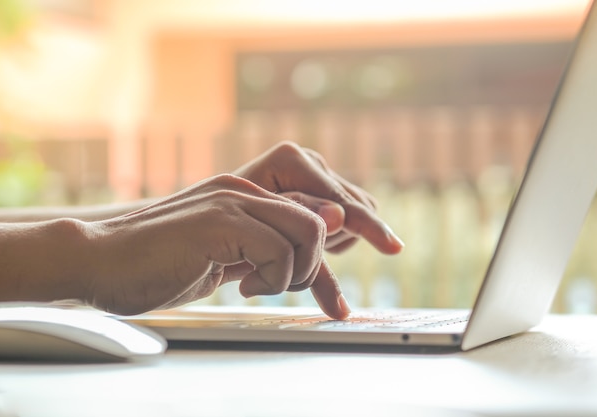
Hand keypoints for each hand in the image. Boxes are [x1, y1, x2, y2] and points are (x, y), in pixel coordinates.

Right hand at [84, 174, 349, 318]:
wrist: (97, 262)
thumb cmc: (155, 266)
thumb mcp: (222, 257)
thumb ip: (263, 248)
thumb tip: (313, 242)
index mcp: (242, 196)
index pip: (307, 211)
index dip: (313, 252)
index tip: (294, 279)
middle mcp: (241, 190)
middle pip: (318, 219)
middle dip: (310, 264)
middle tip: (274, 284)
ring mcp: (231, 202)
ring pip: (308, 230)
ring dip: (292, 272)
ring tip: (256, 285)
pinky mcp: (218, 222)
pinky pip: (278, 249)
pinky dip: (272, 279)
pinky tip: (241, 287)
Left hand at [234, 142, 403, 254]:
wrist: (204, 227)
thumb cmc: (221, 226)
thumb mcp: (258, 226)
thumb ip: (302, 222)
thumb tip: (341, 217)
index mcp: (292, 160)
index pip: (343, 202)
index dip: (367, 228)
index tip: (393, 248)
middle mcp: (308, 162)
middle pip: (356, 208)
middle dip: (336, 240)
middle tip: (301, 263)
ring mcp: (314, 177)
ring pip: (355, 217)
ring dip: (334, 241)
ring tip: (296, 253)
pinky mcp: (317, 194)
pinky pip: (347, 222)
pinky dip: (333, 241)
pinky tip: (307, 247)